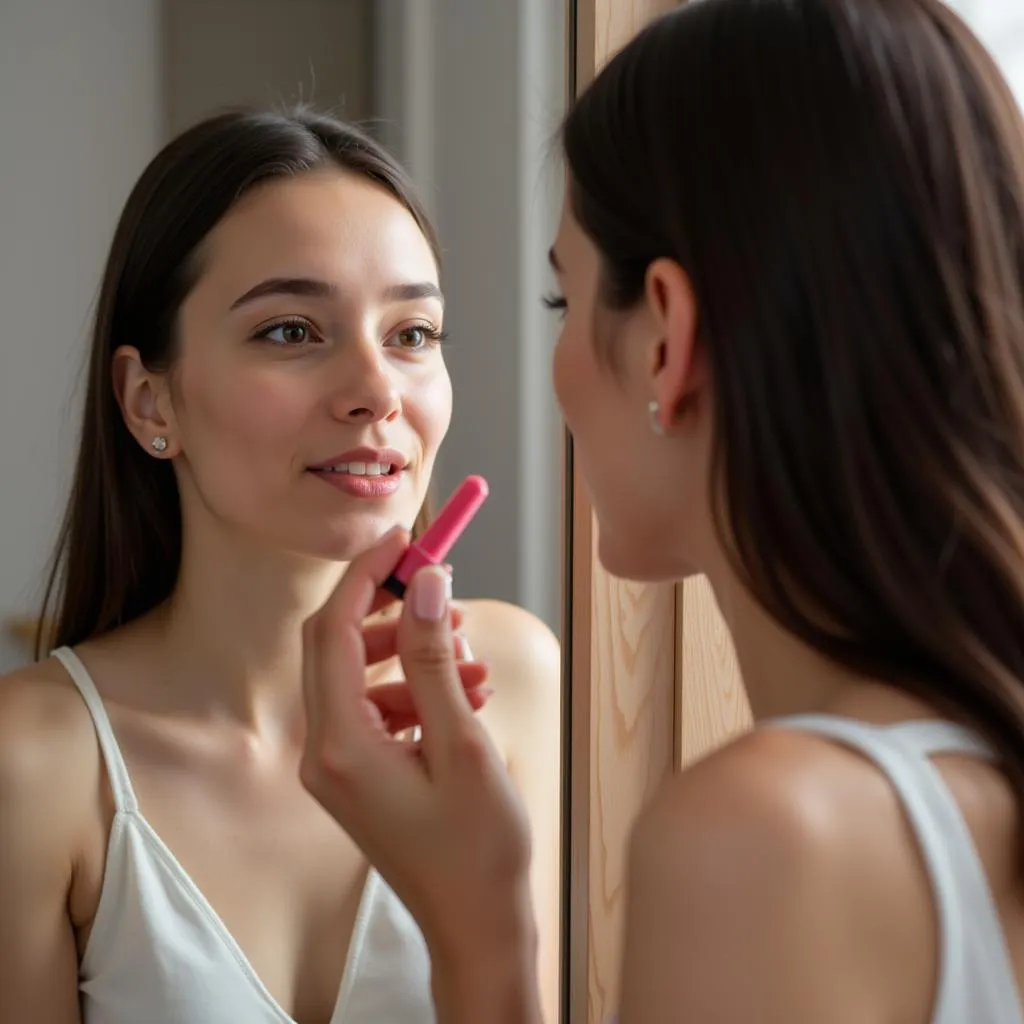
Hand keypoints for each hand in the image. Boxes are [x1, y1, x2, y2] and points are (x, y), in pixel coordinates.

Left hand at [299, 527, 535, 963]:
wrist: (477, 925)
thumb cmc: (478, 849)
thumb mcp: (463, 744)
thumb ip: (433, 660)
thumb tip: (423, 582)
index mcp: (341, 745)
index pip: (334, 631)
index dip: (365, 576)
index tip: (404, 539)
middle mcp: (327, 752)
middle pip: (340, 647)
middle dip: (390, 609)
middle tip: (439, 585)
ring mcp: (342, 766)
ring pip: (365, 674)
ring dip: (414, 651)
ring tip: (470, 654)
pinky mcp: (362, 774)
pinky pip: (381, 707)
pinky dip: (419, 688)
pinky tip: (468, 692)